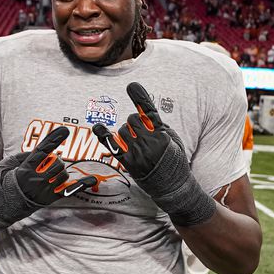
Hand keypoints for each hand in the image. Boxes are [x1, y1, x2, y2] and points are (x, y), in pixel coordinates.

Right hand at [9, 126, 89, 206]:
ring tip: (49, 174)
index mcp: (25, 170)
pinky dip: (81, 184)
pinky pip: (69, 190)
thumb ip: (23, 155)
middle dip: (55, 160)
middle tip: (47, 164)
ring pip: (63, 174)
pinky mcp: (49, 199)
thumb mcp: (6, 164)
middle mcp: (37, 180)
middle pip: (57, 163)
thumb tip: (41, 151)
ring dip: (60, 171)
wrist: (1, 207)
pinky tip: (92, 179)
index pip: (43, 151)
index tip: (65, 130)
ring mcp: (44, 191)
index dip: (54, 139)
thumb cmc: (3, 183)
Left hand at [91, 82, 214, 226]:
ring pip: (122, 130)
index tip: (132, 86)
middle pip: (132, 119)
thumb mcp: (175, 140)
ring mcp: (137, 153)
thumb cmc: (175, 161)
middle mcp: (148, 143)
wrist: (172, 186)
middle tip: (141, 131)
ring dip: (127, 131)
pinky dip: (103, 135)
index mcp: (162, 135)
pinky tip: (98, 128)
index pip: (149, 112)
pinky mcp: (128, 163)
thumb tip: (145, 116)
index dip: (140, 98)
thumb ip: (160, 126)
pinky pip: (112, 146)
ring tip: (137, 142)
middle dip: (135, 121)